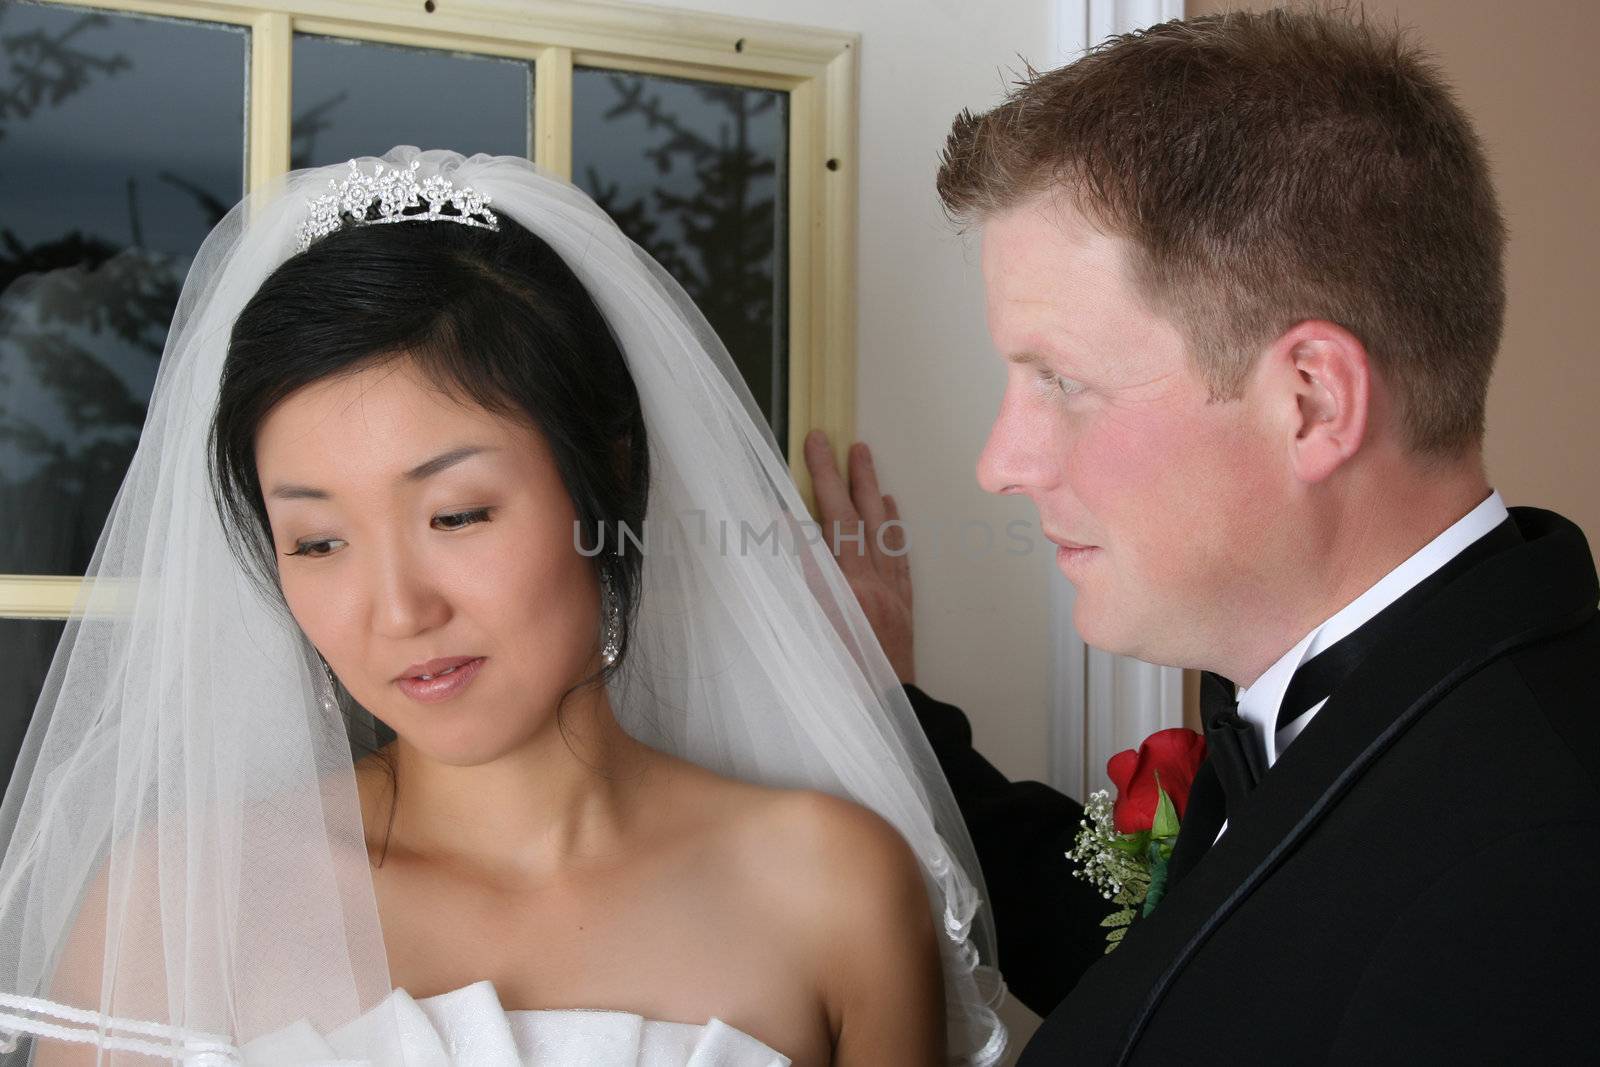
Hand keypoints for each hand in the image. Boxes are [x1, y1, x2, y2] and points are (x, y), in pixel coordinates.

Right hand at [803, 429, 915, 684]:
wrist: (883, 713)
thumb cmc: (836, 680)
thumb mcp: (803, 632)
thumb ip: (794, 580)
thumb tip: (783, 528)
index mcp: (843, 589)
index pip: (824, 524)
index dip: (813, 486)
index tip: (801, 454)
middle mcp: (871, 584)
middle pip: (855, 516)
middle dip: (841, 475)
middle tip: (830, 440)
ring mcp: (891, 593)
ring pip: (882, 529)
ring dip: (871, 490)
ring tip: (863, 458)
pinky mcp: (903, 605)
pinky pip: (900, 555)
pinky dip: (894, 526)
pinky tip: (890, 508)